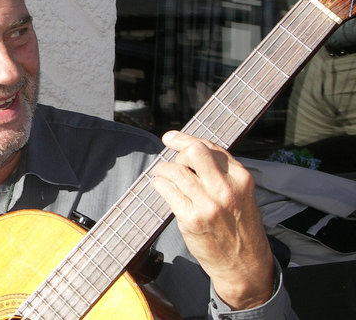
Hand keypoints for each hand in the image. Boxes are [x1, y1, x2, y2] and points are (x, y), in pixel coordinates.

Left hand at [151, 131, 273, 309]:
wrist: (244, 264)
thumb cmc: (240, 227)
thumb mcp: (241, 194)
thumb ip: (222, 173)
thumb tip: (191, 151)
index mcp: (240, 179)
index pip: (211, 147)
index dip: (187, 139)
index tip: (172, 138)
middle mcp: (225, 189)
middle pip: (194, 152)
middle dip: (177, 148)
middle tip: (170, 155)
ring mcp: (208, 204)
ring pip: (176, 171)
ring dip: (162, 169)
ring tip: (160, 173)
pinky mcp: (191, 219)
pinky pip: (167, 190)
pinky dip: (159, 184)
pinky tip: (160, 186)